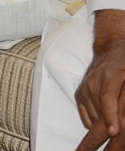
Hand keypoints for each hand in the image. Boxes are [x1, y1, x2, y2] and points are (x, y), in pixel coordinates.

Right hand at [76, 32, 124, 149]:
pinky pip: (86, 118)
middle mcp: (93, 82)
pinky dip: (95, 124)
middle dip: (104, 131)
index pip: (107, 98)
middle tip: (107, 145)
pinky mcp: (79, 95)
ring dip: (103, 127)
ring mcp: (84, 89)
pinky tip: (104, 121)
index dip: (110, 116)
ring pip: (93, 118)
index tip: (114, 131)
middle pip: (99, 113)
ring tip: (114, 129)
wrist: (112, 51)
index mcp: (110, 76)